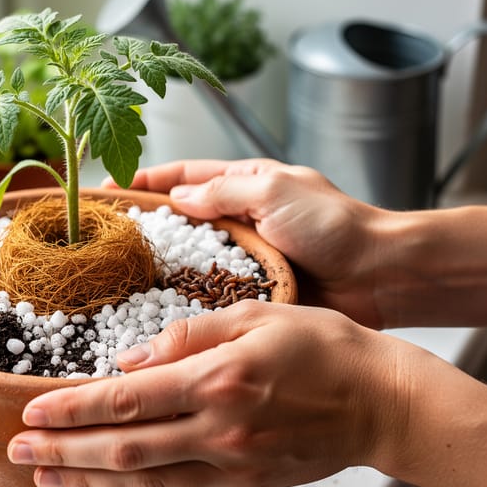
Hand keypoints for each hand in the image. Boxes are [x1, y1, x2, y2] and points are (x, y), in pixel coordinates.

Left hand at [7, 301, 403, 486]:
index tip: (31, 414)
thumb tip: (129, 359)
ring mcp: (232, 466)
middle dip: (64, 452)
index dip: (72, 409)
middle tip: (18, 453)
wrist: (381, 401)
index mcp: (216, 380)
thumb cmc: (321, 346)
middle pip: (123, 449)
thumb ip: (186, 334)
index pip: (126, 400)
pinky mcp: (246, 486)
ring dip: (88, 482)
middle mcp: (218, 430)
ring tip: (46, 477)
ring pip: (145, 484)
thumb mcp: (254, 314)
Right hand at [106, 159, 392, 327]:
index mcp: (246, 185)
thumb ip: (224, 193)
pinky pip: (212, 293)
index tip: (109, 189)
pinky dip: (188, 299)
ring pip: (191, 259)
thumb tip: (179, 198)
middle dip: (145, 224)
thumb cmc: (336, 225)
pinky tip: (159, 309)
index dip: (146, 181)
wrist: (380, 275)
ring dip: (161, 265)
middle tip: (107, 237)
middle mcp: (241, 220)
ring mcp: (245, 257)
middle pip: (181, 219)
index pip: (184, 177)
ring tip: (121, 275)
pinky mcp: (252, 292)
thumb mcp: (276, 192)